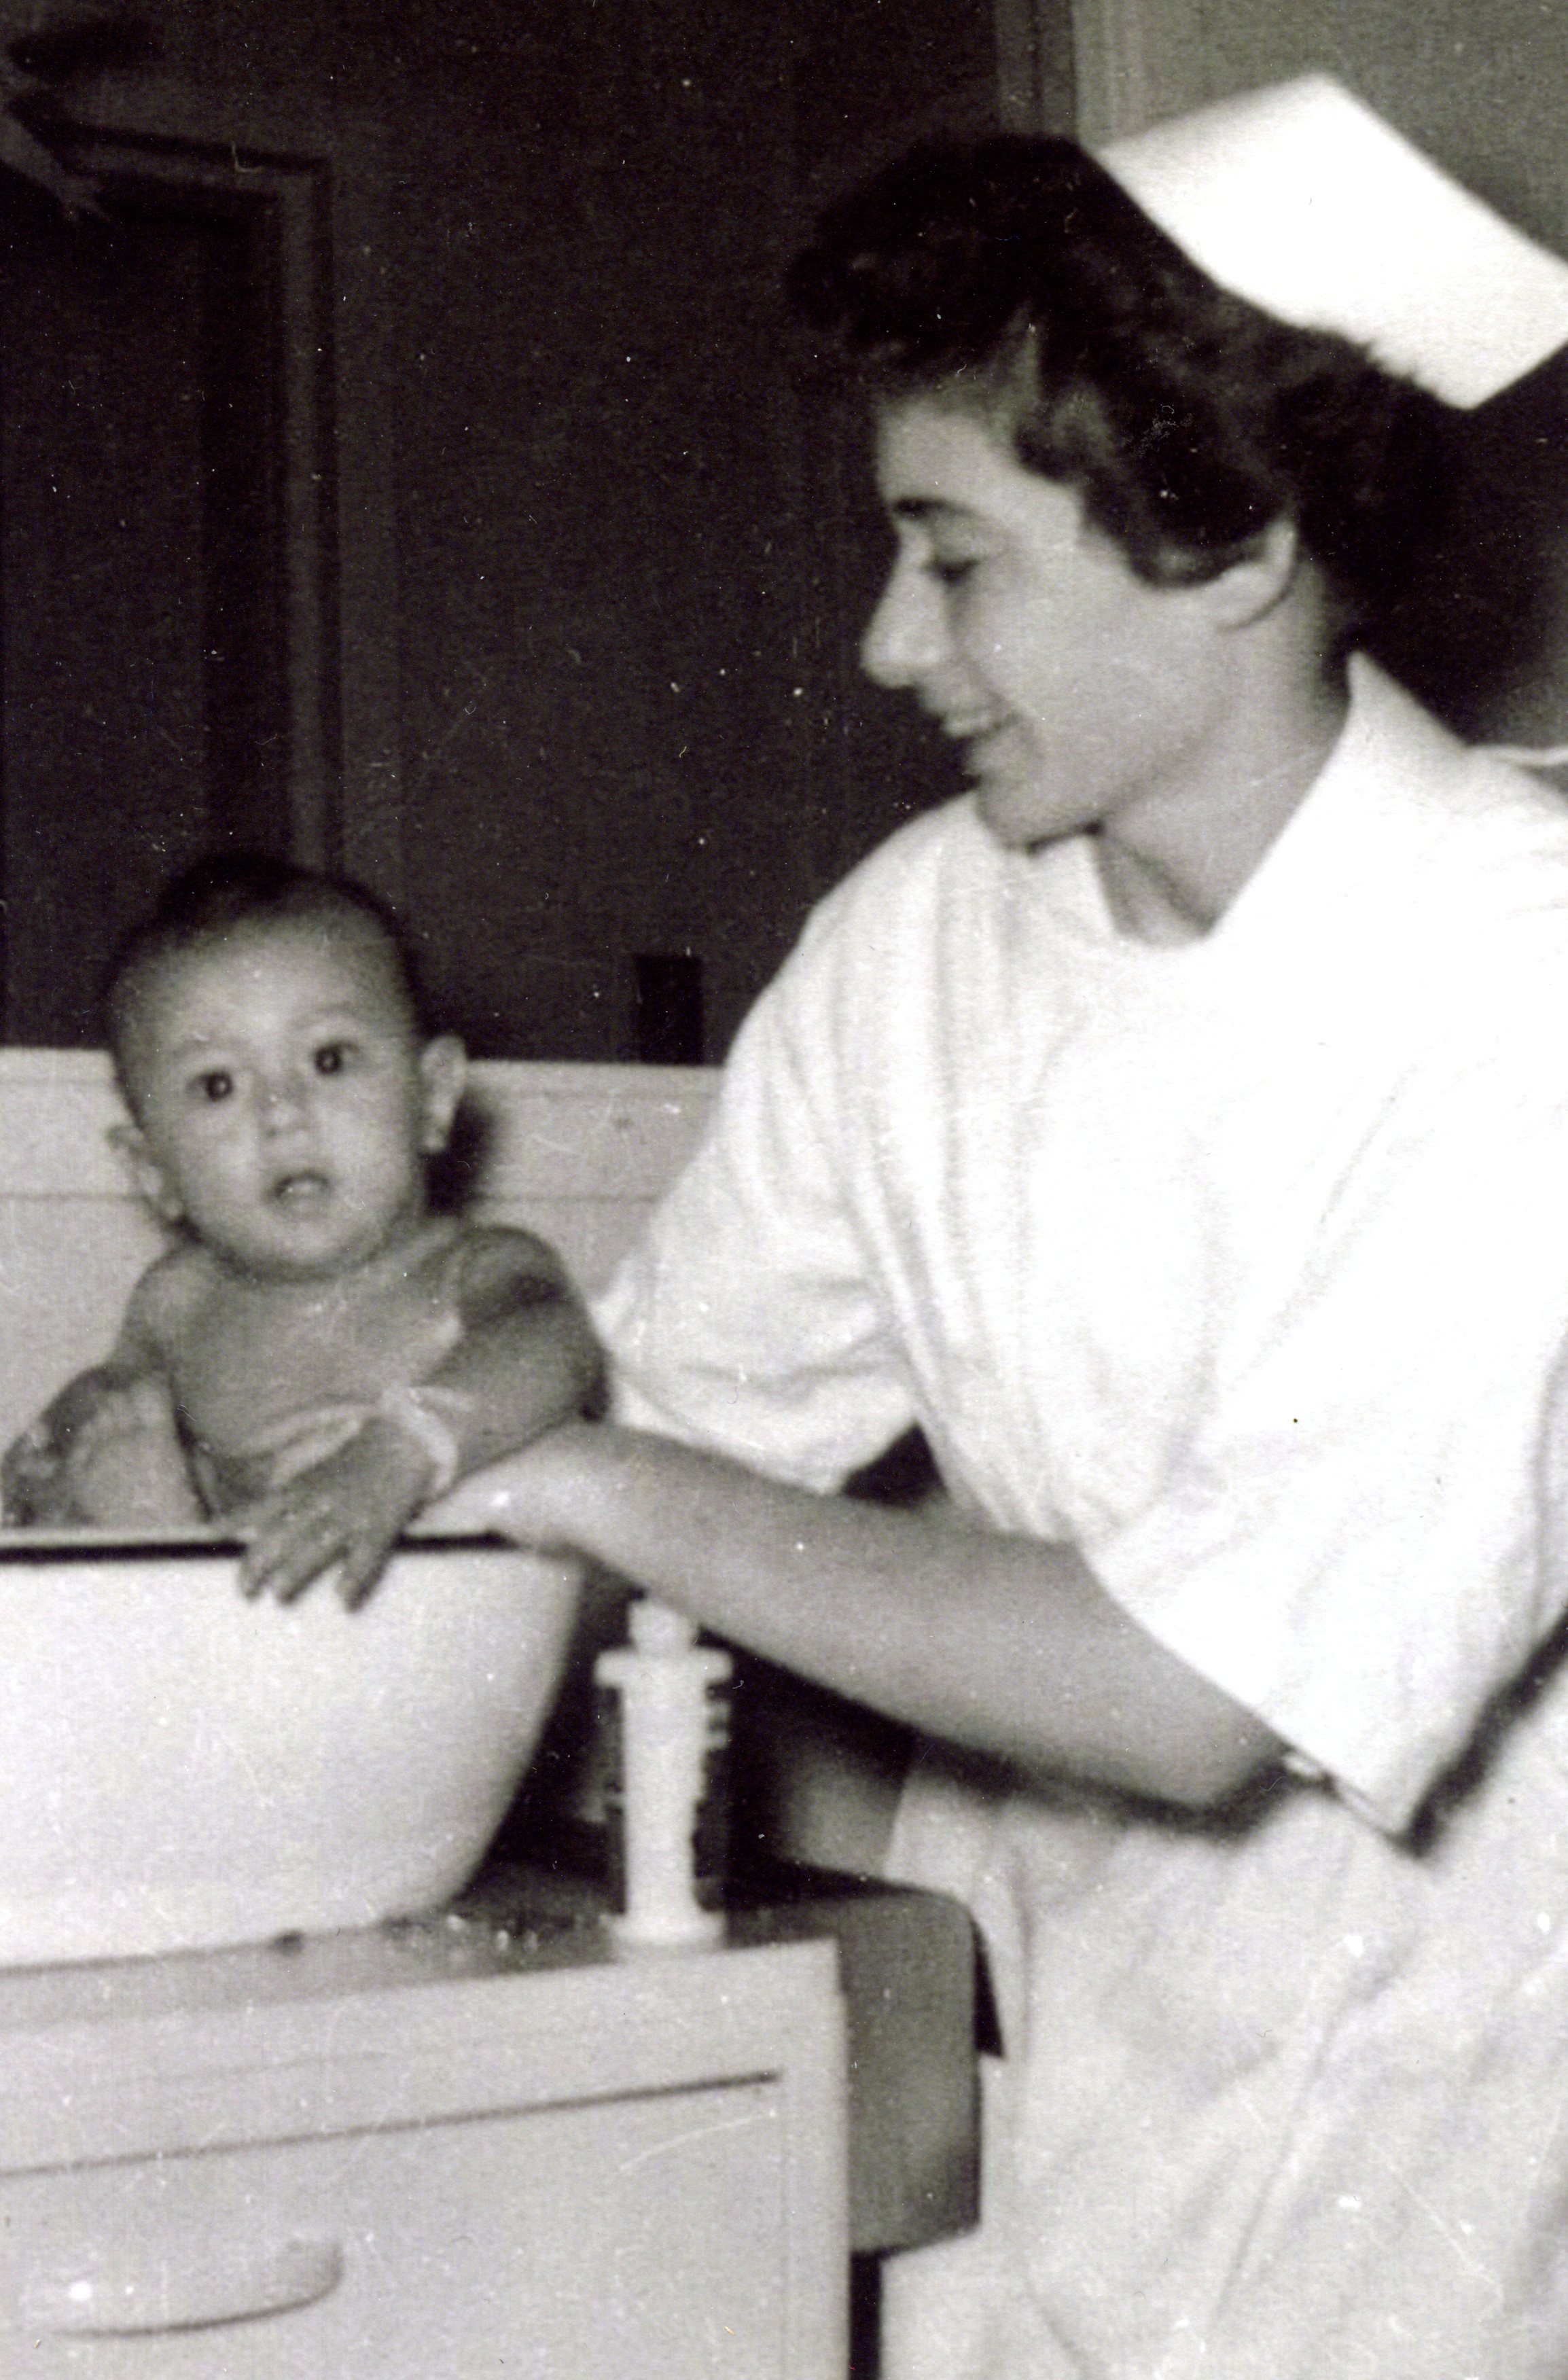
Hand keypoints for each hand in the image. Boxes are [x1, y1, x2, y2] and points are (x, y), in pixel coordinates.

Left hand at [9, 1375, 204, 1526]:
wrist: (150, 1554)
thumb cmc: (185, 1519)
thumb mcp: (198, 1474)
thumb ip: (186, 1441)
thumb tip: (178, 1420)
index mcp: (156, 1440)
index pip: (148, 1389)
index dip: (155, 1384)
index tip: (162, 1386)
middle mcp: (121, 1443)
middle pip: (119, 1398)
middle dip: (132, 1399)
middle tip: (144, 1410)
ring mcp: (96, 1459)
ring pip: (98, 1417)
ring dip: (112, 1418)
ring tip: (125, 1429)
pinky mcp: (79, 1476)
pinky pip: (81, 1442)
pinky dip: (93, 1439)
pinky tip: (106, 1448)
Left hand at [239, 1414, 436, 1608]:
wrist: (403, 1440)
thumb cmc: (358, 1461)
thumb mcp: (316, 1474)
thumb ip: (292, 1498)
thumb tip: (260, 1522)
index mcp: (304, 1488)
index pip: (261, 1509)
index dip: (235, 1523)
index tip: (211, 1539)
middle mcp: (321, 1502)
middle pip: (283, 1534)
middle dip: (260, 1562)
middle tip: (244, 1591)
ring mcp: (349, 1515)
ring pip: (317, 1545)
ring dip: (296, 1570)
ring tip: (279, 1595)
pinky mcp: (379, 1526)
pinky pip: (365, 1556)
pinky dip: (354, 1577)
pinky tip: (343, 1599)